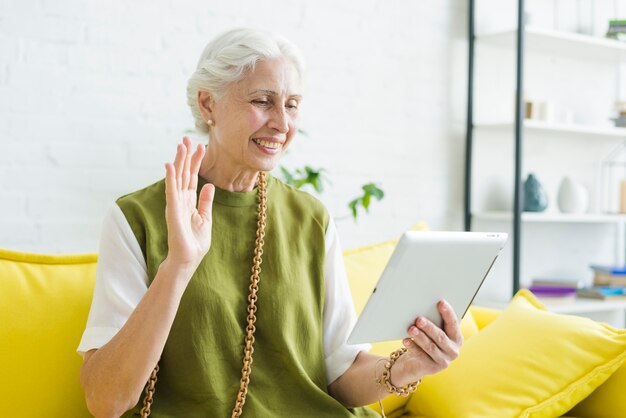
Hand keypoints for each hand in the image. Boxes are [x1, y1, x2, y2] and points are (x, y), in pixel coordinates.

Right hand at [164, 137, 214, 271]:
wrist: (188, 259)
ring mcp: (175, 204)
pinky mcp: (172, 211)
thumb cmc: (194, 242)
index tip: (201, 146)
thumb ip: (205, 201)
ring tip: (180, 145)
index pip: (192, 177)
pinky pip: (171, 191)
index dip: (196, 162)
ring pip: (177, 178)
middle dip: (186, 156)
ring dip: (178, 161)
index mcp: (189, 201)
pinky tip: (170, 165)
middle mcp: (180, 200)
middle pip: (184, 173)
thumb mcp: (205, 218)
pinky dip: (170, 178)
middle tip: (187, 138)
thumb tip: (209, 185)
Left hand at [392, 300, 463, 385]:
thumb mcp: (432, 331)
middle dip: (430, 327)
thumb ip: (433, 321)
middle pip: (441, 337)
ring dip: (420, 337)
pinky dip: (413, 346)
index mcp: (457, 338)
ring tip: (411, 329)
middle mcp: (453, 350)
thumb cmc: (427, 340)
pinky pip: (421, 356)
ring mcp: (444, 361)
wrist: (417, 362)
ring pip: (431, 347)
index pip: (453, 323)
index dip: (447, 312)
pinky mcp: (432, 369)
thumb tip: (423, 305)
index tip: (440, 302)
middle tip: (419, 319)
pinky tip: (405, 340)